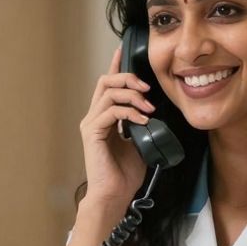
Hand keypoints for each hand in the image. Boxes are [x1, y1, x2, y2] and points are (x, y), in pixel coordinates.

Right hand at [79, 46, 154, 206]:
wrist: (114, 196)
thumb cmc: (125, 175)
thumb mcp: (140, 143)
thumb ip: (142, 125)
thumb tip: (155, 111)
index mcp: (105, 118)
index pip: (108, 85)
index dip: (116, 65)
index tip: (123, 49)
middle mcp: (94, 117)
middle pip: (106, 81)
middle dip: (128, 78)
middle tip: (147, 88)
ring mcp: (91, 124)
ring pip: (108, 92)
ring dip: (132, 95)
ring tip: (148, 108)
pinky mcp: (92, 133)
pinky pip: (111, 111)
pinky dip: (129, 112)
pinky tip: (143, 120)